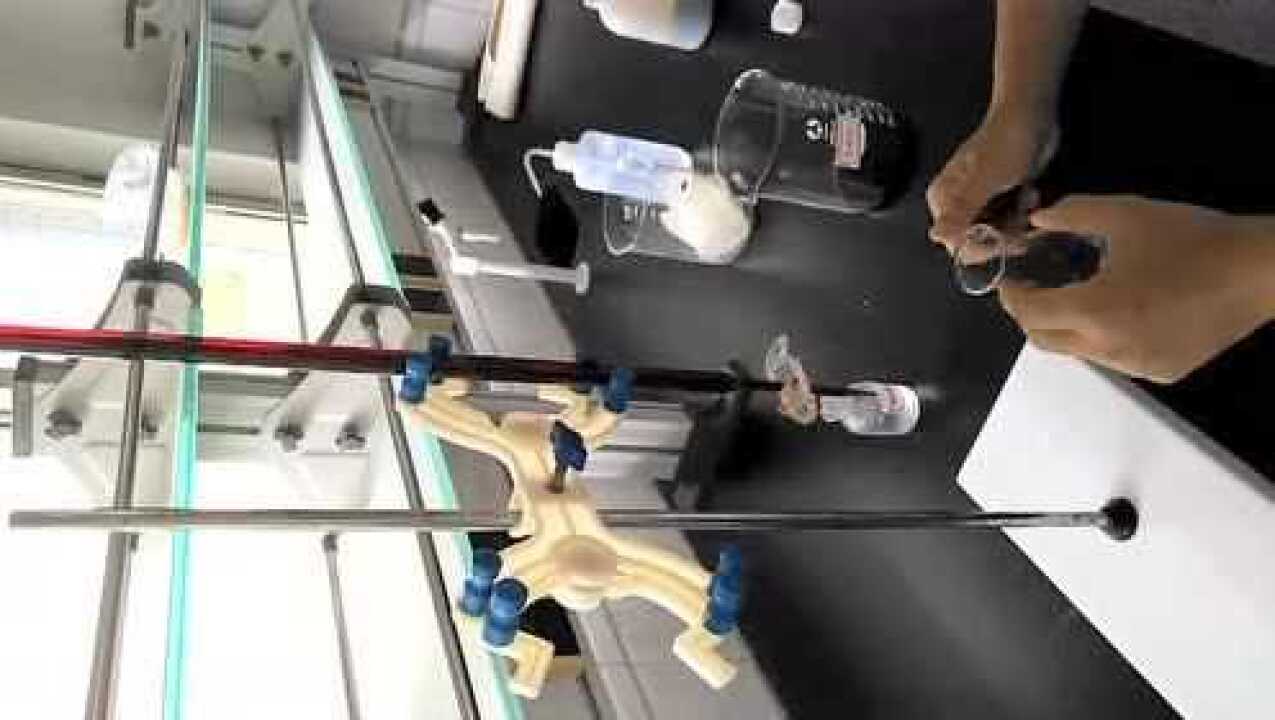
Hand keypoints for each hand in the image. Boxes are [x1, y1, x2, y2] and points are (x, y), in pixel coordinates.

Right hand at [927, 108, 1057, 249]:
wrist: (1031, 116)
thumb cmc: (1006, 140)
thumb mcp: (984, 180)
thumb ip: (961, 211)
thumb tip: (936, 235)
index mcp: (944, 200)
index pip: (956, 243)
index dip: (982, 246)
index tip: (1005, 238)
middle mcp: (958, 204)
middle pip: (978, 241)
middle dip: (1004, 233)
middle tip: (1020, 213)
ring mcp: (980, 203)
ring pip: (998, 233)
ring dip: (1017, 221)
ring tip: (1024, 196)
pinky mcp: (1000, 199)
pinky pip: (1011, 222)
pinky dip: (1024, 213)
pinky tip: (1029, 194)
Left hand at [1000, 195, 1274, 382]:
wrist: (1259, 270)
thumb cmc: (1193, 239)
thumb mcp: (1126, 213)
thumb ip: (1072, 215)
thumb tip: (1039, 219)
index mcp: (1095, 310)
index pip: (1030, 313)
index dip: (1012, 296)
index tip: (1009, 281)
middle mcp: (1110, 348)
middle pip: (1046, 341)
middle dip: (1031, 316)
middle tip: (1033, 289)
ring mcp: (1137, 366)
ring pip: (1081, 352)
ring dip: (1069, 327)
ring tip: (1080, 294)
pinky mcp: (1163, 372)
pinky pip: (1117, 358)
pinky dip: (1106, 338)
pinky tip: (1123, 310)